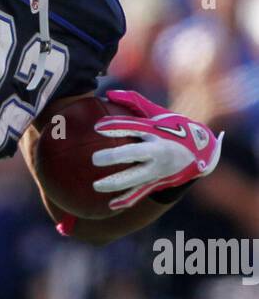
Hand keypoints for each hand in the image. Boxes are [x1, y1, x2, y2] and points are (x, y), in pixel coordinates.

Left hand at [91, 89, 222, 211]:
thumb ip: (134, 102)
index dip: (115, 126)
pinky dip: (125, 200)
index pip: (133, 128)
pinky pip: (139, 193)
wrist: (203, 153)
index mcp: (156, 132)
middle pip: (133, 154)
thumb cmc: (174, 128)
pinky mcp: (157, 183)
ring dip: (114, 183)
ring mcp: (158, 169)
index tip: (97, 127)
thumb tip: (109, 93)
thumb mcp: (158, 114)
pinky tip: (110, 205)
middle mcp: (157, 151)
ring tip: (95, 186)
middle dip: (114, 157)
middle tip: (95, 159)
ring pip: (134, 178)